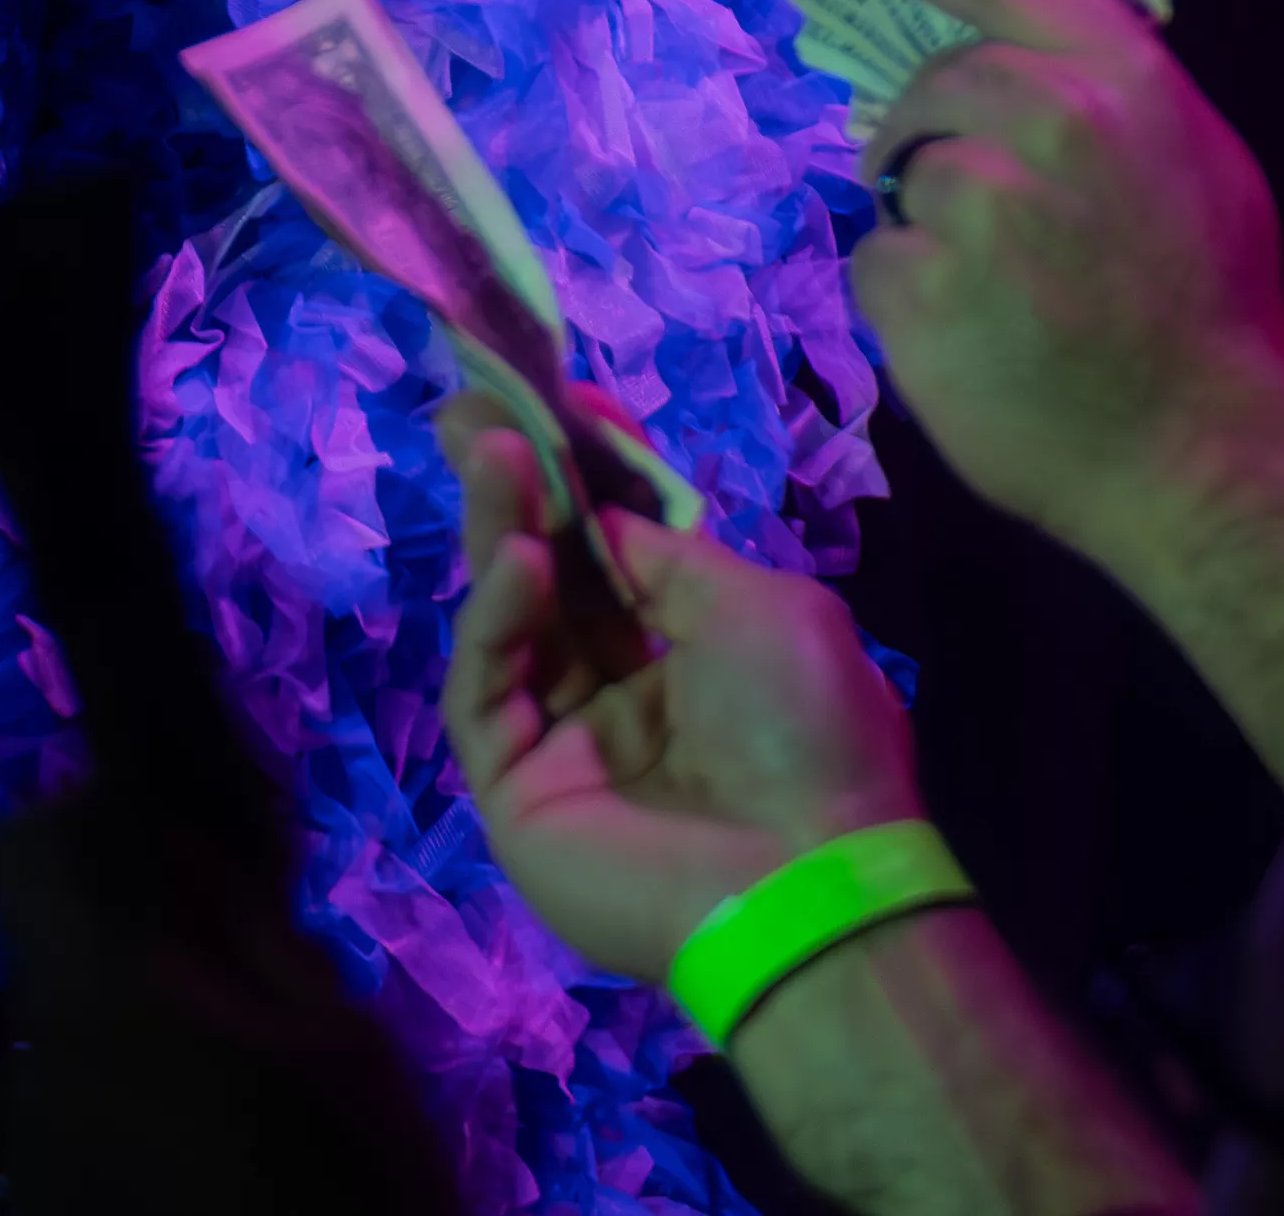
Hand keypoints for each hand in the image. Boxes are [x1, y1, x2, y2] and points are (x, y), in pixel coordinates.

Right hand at [441, 414, 924, 978]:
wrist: (805, 881)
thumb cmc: (807, 731)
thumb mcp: (764, 606)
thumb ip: (669, 557)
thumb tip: (602, 524)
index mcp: (696, 661)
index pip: (617, 558)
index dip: (583, 482)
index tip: (554, 402)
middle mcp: (627, 700)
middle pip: (552, 582)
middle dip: (518, 491)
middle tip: (475, 409)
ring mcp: (568, 748)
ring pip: (510, 626)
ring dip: (501, 534)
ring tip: (494, 456)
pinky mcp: (518, 792)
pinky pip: (489, 692)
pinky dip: (494, 619)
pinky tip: (521, 560)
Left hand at [841, 0, 1283, 578]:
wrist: (1204, 457)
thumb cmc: (1216, 315)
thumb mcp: (1204, 169)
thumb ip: (1116, 104)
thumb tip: (1026, 67)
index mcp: (1126, 81)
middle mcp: (1051, 119)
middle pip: (939, 84)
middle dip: (939, 132)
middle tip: (978, 210)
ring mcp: (981, 203)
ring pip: (906, 176)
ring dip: (930, 225)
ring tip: (996, 292)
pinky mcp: (924, 285)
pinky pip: (878, 261)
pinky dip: (907, 298)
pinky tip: (968, 340)